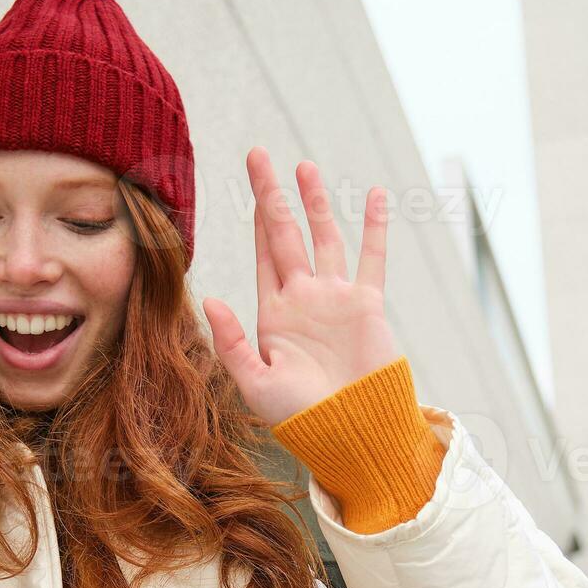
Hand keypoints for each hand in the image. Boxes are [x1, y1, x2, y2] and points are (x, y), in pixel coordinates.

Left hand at [203, 147, 397, 425]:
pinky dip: (375, 227)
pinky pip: (372, 258)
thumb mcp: (255, 384)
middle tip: (259, 155)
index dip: (255, 218)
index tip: (248, 185)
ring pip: (325, 237)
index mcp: (273, 313)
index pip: (262, 253)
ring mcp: (336, 298)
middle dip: (273, 195)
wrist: (351, 432)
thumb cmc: (301, 418)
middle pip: (286, 233)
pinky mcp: (367, 305)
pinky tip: (376, 196)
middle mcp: (303, 297)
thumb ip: (232, 342)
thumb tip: (212, 300)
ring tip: (305, 167)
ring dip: (316, 203)